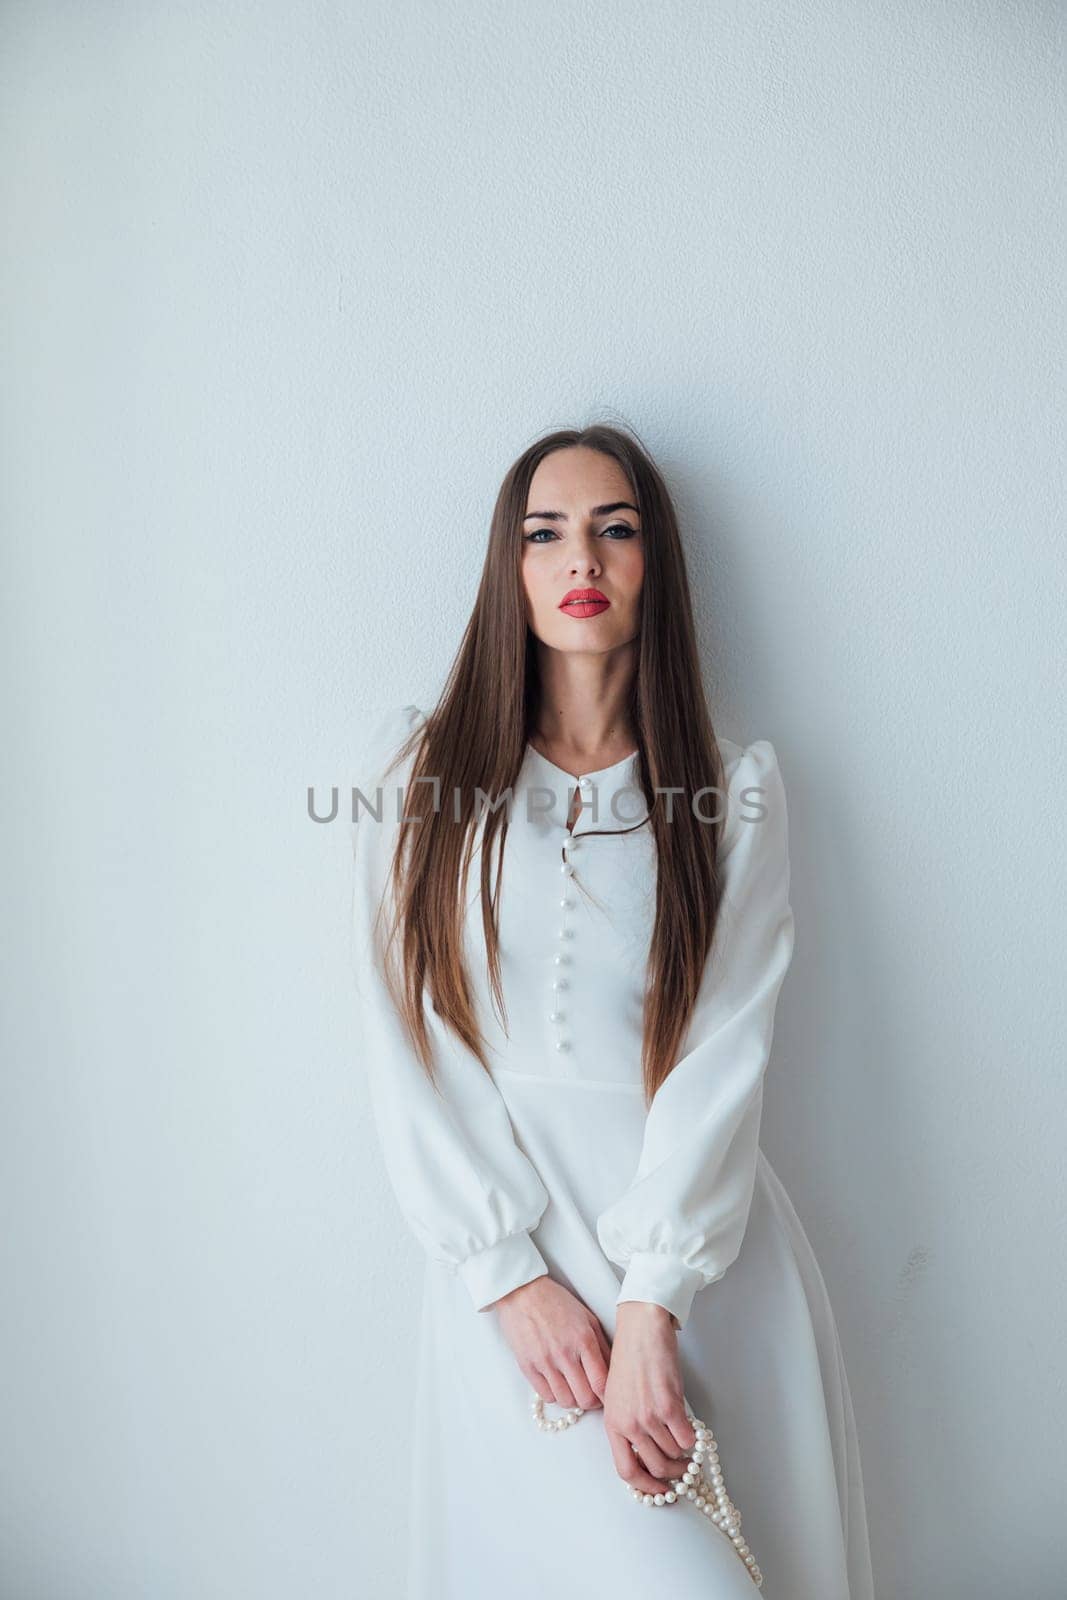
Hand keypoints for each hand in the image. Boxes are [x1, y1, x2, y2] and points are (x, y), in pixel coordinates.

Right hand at [492, 1275, 611, 1410]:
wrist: (523, 1292)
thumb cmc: (556, 1302)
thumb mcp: (587, 1318)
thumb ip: (602, 1345)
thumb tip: (612, 1370)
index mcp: (584, 1340)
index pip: (601, 1383)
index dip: (607, 1396)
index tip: (607, 1396)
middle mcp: (565, 1354)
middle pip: (585, 1399)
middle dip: (591, 1401)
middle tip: (591, 1395)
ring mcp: (545, 1362)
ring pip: (566, 1401)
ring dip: (573, 1399)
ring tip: (574, 1389)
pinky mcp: (528, 1366)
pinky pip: (546, 1396)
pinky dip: (555, 1395)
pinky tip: (557, 1384)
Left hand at [603, 1301, 695, 1495]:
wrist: (640, 1330)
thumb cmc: (630, 1359)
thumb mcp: (618, 1396)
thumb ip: (628, 1426)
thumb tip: (648, 1456)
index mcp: (613, 1424)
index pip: (627, 1471)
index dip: (647, 1487)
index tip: (661, 1489)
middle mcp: (629, 1424)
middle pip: (656, 1467)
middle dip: (673, 1472)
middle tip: (683, 1467)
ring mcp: (649, 1416)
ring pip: (674, 1454)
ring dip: (684, 1453)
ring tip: (685, 1441)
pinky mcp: (670, 1406)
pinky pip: (687, 1438)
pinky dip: (694, 1439)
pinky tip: (692, 1428)